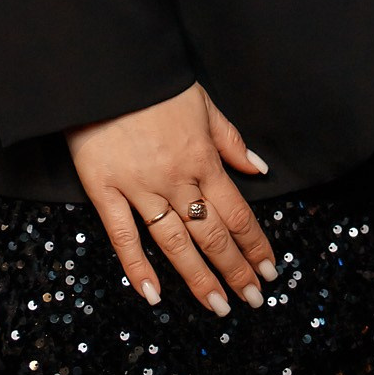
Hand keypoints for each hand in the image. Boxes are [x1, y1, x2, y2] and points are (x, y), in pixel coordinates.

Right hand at [65, 82, 277, 315]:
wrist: (106, 67)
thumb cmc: (155, 83)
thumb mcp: (203, 103)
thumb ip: (230, 140)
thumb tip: (258, 170)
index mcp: (202, 159)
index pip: (236, 213)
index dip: (254, 245)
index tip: (268, 271)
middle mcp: (176, 180)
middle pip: (211, 235)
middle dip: (235, 271)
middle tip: (252, 301)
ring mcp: (139, 188)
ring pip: (175, 243)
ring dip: (198, 279)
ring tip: (217, 307)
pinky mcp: (104, 190)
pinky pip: (122, 236)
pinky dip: (136, 267)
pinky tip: (152, 294)